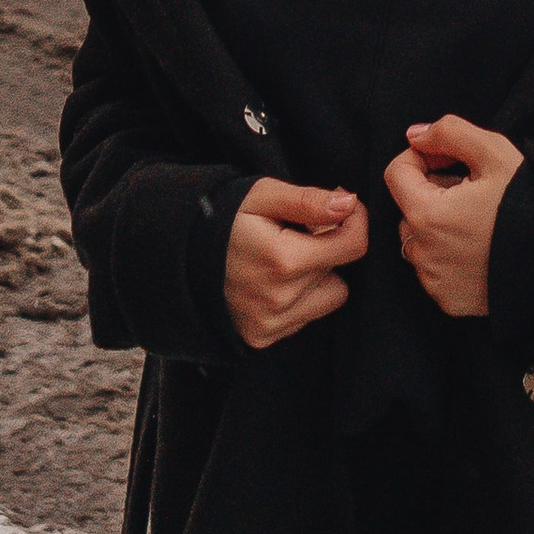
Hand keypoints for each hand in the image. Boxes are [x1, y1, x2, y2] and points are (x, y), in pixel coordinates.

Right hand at [222, 179, 367, 350]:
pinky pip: (306, 316)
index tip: (342, 207)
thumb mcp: (262, 196)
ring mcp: (270, 323)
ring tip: (285, 259)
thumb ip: (308, 200)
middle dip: (328, 246)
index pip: (354, 245)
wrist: (177, 258)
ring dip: (318, 276)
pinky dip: (300, 298)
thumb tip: (348, 204)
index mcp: (283, 260)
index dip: (356, 220)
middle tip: (298, 231)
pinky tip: (273, 281)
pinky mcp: (262, 338)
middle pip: (341, 269)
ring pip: (329, 297)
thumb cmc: (222, 219)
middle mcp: (280, 299)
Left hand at [383, 115, 525, 318]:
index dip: (422, 158)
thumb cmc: (527, 202)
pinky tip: (479, 247)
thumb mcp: (494, 152)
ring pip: (419, 239)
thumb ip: (449, 132)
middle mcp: (421, 253)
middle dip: (432, 192)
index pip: (396, 173)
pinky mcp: (448, 300)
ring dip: (437, 225)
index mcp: (426, 214)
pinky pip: (434, 269)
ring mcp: (434, 281)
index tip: (451, 161)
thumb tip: (414, 135)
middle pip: (408, 207)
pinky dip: (448, 255)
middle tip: (473, 191)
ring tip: (477, 220)